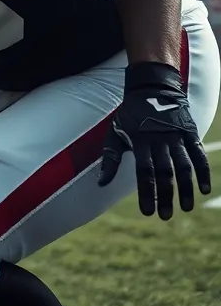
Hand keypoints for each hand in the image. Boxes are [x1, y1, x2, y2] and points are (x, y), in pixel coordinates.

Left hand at [98, 61, 209, 219]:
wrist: (152, 88)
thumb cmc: (130, 115)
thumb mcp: (115, 132)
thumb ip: (110, 158)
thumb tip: (100, 183)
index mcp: (140, 141)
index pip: (144, 171)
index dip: (146, 193)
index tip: (147, 212)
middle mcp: (159, 139)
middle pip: (164, 171)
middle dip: (165, 195)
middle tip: (165, 216)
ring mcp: (176, 136)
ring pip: (183, 165)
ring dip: (186, 188)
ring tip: (186, 208)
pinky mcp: (190, 132)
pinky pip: (198, 154)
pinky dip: (203, 171)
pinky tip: (205, 189)